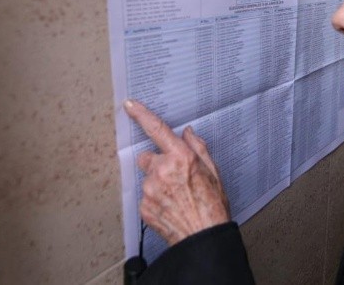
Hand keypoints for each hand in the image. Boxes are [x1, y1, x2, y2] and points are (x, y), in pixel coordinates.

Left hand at [124, 99, 230, 244]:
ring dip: (157, 183)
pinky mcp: (143, 207)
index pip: (156, 129)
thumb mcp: (213, 172)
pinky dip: (155, 199)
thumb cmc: (212, 207)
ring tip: (176, 197)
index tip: (130, 105)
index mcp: (180, 157)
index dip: (141, 114)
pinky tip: (170, 207)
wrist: (203, 239)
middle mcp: (161, 170)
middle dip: (157, 163)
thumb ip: (198, 148)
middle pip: (147, 157)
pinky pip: (145, 196)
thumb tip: (187, 133)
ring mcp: (150, 189)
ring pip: (147, 178)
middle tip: (175, 177)